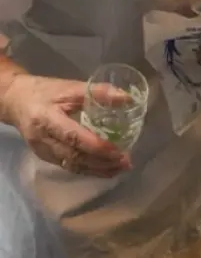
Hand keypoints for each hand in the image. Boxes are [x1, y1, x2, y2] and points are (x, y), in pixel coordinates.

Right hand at [2, 74, 130, 176]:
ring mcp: (43, 151)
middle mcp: (43, 139)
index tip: (118, 150)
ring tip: (122, 167)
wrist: (16, 101)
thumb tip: (127, 98)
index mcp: (46, 119)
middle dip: (102, 162)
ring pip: (74, 165)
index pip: (73, 137)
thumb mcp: (69, 87)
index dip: (96, 146)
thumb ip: (98, 92)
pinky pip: (70, 167)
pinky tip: (108, 169)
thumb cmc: (44, 92)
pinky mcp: (46, 157)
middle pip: (75, 156)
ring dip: (99, 169)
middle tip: (126, 161)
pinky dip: (91, 170)